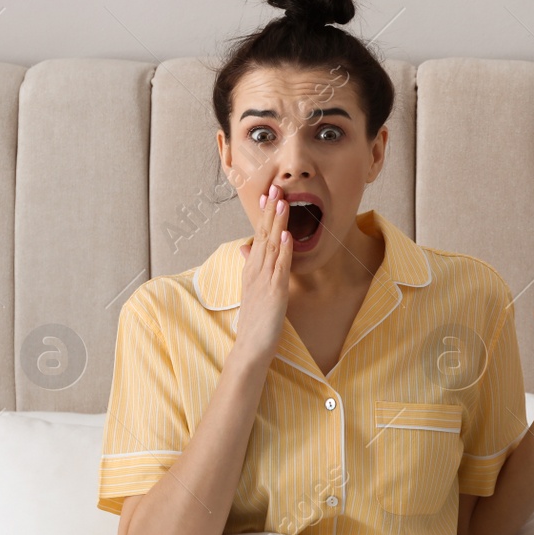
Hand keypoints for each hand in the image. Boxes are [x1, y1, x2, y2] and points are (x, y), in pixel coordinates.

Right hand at [234, 183, 292, 361]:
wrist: (251, 347)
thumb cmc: (256, 320)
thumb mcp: (252, 288)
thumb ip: (250, 266)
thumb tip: (245, 246)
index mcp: (251, 269)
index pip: (258, 235)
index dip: (264, 214)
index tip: (269, 194)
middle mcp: (255, 271)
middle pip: (263, 235)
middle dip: (270, 211)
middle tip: (275, 187)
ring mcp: (264, 280)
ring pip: (272, 246)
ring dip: (277, 223)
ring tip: (283, 202)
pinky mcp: (275, 291)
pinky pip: (280, 266)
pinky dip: (284, 250)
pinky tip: (288, 235)